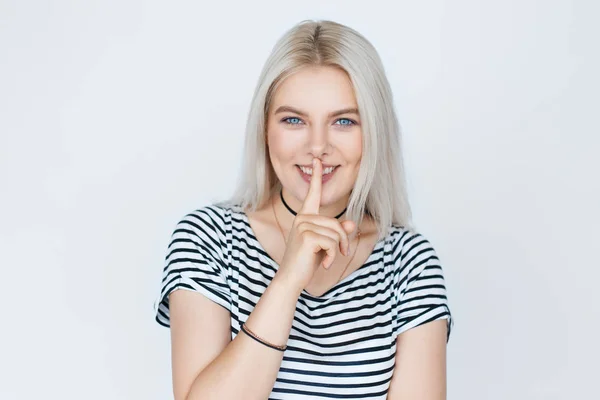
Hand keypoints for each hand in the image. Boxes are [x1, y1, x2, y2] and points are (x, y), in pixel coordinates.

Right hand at [275, 158, 355, 293]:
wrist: (291, 279)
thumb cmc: (305, 262)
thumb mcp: (324, 245)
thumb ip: (337, 233)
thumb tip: (351, 224)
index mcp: (305, 217)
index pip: (313, 194)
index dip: (316, 177)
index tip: (318, 160)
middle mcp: (302, 218)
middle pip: (336, 224)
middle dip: (342, 242)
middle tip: (339, 255)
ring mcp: (303, 226)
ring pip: (336, 234)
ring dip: (338, 250)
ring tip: (327, 260)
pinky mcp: (307, 237)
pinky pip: (332, 243)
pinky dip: (332, 256)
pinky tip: (323, 264)